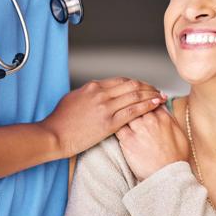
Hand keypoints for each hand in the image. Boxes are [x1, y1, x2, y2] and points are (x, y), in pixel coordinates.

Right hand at [41, 77, 165, 157]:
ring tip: (161, 96)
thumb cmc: (60, 121)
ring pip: (135, 95)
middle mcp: (101, 93)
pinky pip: (134, 111)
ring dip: (151, 94)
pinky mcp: (109, 122)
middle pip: (131, 85)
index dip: (136, 83)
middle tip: (157, 90)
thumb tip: (99, 92)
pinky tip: (157, 104)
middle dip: (147, 87)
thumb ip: (89, 94)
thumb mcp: (73, 99)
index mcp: (93, 87)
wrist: (53, 135)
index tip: (144, 86)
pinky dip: (148, 106)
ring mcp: (106, 107)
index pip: (121, 80)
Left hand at [116, 106, 188, 180]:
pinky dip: (115, 123)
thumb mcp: (179, 134)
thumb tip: (163, 107)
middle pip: (136, 103)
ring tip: (118, 113)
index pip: (150, 99)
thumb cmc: (174, 159)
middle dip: (131, 102)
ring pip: (126, 112)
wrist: (167, 176)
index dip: (144, 99)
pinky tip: (113, 124)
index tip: (140, 100)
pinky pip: (117, 126)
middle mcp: (150, 121)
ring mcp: (138, 130)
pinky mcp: (127, 141)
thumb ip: (170, 119)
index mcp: (163, 118)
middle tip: (127, 104)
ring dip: (122, 111)